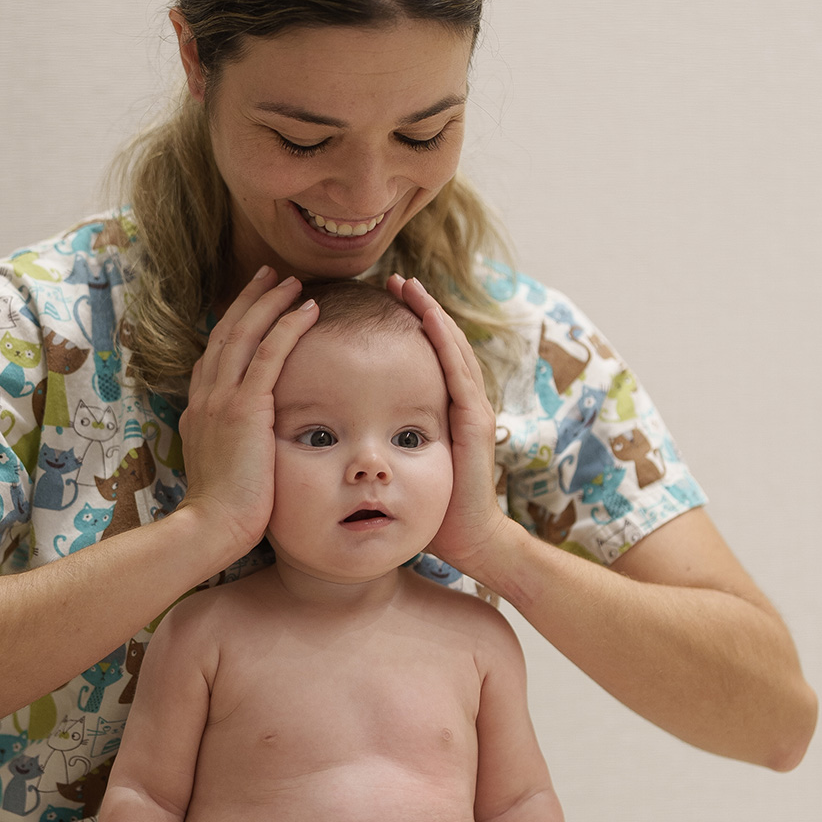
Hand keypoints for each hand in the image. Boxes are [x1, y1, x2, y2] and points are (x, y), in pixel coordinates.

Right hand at [177, 267, 319, 557]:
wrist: (210, 527)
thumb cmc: (225, 512)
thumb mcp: (226, 469)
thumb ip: (237, 446)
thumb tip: (254, 444)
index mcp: (199, 410)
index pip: (217, 356)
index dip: (235, 326)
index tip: (253, 307)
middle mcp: (205, 397)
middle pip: (227, 333)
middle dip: (250, 301)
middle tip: (271, 276)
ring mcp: (221, 399)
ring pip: (245, 334)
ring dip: (270, 303)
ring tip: (293, 282)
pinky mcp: (244, 408)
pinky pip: (268, 354)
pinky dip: (287, 326)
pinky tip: (308, 309)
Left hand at [386, 275, 504, 576]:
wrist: (466, 542)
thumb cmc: (430, 513)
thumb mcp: (400, 468)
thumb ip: (384, 443)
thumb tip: (346, 434)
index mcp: (443, 412)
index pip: (425, 358)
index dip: (406, 328)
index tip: (381, 303)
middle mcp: (461, 404)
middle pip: (441, 343)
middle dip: (419, 309)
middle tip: (395, 279)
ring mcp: (472, 410)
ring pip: (452, 348)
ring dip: (431, 314)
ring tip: (409, 286)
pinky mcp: (474, 421)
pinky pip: (459, 371)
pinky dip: (445, 341)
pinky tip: (429, 318)